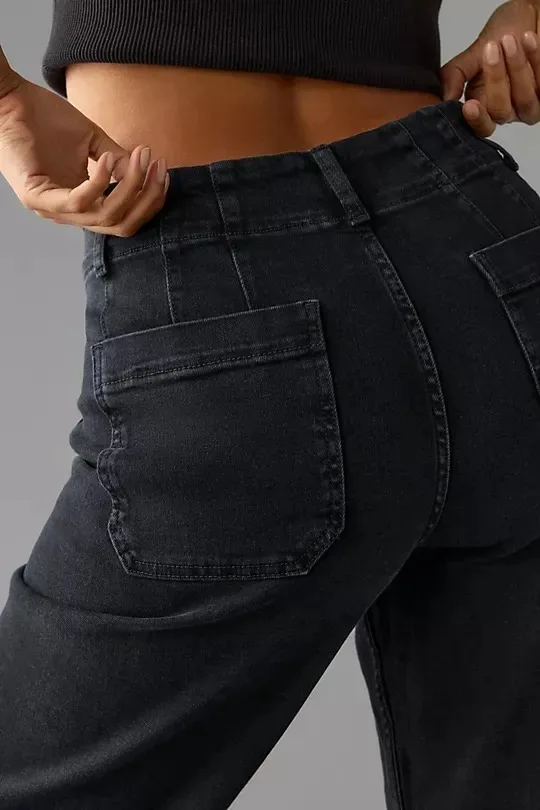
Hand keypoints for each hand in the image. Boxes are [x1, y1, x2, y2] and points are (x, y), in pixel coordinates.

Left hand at [0, 72, 169, 236]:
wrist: (6, 98)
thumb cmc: (43, 117)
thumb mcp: (93, 142)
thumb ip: (118, 160)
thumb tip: (146, 172)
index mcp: (81, 203)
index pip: (124, 219)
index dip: (149, 200)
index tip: (162, 170)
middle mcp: (67, 213)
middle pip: (120, 225)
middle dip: (146, 198)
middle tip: (158, 167)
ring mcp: (50, 209)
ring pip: (104, 216)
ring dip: (129, 188)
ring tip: (139, 159)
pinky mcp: (35, 197)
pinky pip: (78, 202)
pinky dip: (99, 182)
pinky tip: (106, 158)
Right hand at [440, 0, 539, 135]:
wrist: (526, 17)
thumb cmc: (500, 36)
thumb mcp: (470, 55)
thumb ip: (454, 76)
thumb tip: (444, 99)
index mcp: (484, 108)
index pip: (480, 127)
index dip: (476, 120)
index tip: (468, 105)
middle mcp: (507, 111)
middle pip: (500, 112)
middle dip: (496, 79)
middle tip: (491, 49)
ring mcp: (530, 104)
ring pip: (524, 100)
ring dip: (516, 68)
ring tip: (509, 40)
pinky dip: (535, 58)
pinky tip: (528, 39)